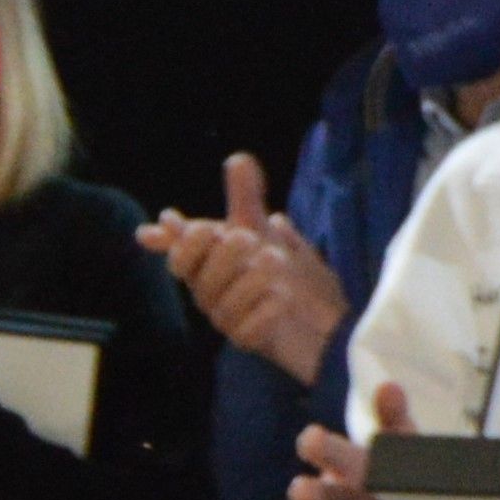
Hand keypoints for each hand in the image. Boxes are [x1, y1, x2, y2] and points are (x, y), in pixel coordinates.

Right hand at [140, 156, 348, 383]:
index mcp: (212, 267)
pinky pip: (247, 330)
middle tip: (245, 237)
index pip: (182, 254)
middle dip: (218, 254)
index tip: (171, 219)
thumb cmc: (291, 276)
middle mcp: (213, 294)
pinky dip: (264, 312)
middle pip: (196, 276)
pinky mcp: (251, 342)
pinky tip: (282, 299)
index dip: (174, 238)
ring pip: (222, 302)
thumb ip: (248, 200)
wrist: (328, 320)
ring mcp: (229, 320)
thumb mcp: (269, 233)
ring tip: (276, 259)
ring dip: (249, 279)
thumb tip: (238, 158)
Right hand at [291, 381, 420, 499]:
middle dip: (305, 491)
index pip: (317, 448)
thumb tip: (389, 386)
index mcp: (342, 461)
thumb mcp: (401, 438)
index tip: (316, 438)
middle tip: (305, 490)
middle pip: (307, 491)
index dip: (314, 445)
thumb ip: (393, 413)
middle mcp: (334, 492)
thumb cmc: (396, 464)